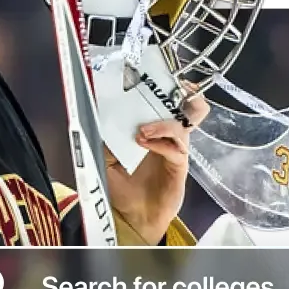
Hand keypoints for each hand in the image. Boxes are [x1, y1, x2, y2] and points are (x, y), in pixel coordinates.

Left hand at [105, 93, 209, 244]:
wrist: (132, 215)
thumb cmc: (123, 186)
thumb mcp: (106, 156)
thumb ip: (106, 135)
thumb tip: (98, 111)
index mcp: (155, 128)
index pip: (168, 99)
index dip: (168, 84)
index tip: (156, 73)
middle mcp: (169, 135)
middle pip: (191, 105)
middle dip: (183, 93)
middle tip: (166, 90)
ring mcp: (176, 149)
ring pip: (187, 123)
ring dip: (165, 120)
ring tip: (143, 129)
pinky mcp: (179, 166)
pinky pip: (176, 148)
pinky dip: (160, 142)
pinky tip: (143, 143)